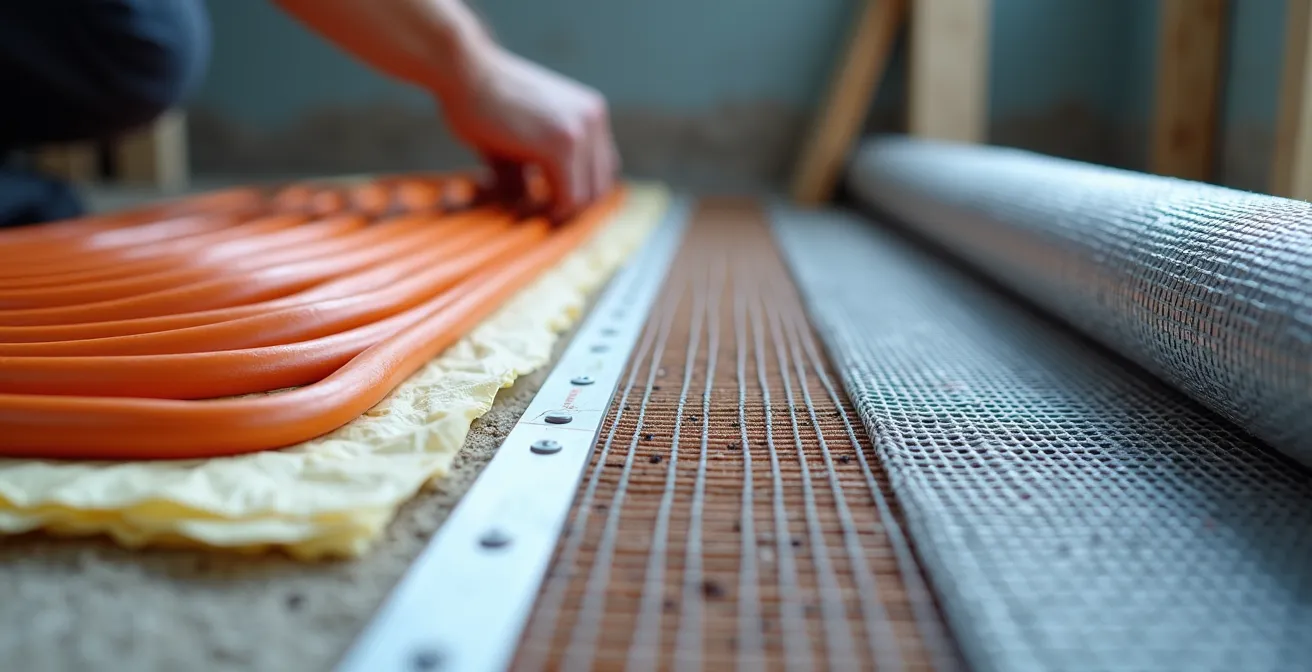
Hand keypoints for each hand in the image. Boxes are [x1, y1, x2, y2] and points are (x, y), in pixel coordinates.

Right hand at [438, 44, 618, 219]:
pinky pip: (568, 199)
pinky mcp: (562, 145)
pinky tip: (519, 209)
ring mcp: (582, 131)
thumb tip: (527, 202)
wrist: (461, 69)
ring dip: (555, 212)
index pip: (601, 170)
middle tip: (534, 214)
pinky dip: (546, 213)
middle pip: (599, 187)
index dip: (575, 193)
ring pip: (586, 198)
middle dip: (568, 207)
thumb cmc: (480, 100)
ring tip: (522, 211)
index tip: (545, 206)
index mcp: (590, 112)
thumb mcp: (518, 139)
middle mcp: (593, 118)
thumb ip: (533, 168)